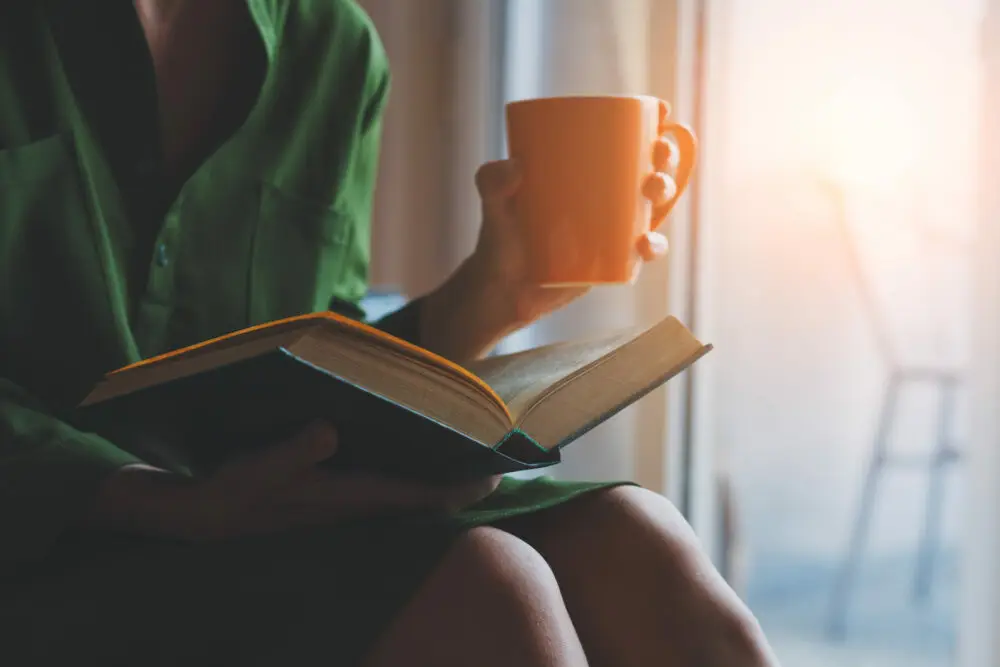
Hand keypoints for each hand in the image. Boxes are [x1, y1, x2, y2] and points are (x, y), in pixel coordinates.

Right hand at [83, 422, 501, 540]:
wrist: (200, 516)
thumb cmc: (229, 492)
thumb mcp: (255, 470)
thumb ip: (292, 452)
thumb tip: (329, 428)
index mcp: (346, 496)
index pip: (417, 494)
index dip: (459, 487)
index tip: (497, 474)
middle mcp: (355, 501)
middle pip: (423, 494)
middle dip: (460, 479)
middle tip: (497, 452)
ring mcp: (345, 499)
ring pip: (406, 489)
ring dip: (437, 471)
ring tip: (467, 444)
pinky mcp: (331, 491)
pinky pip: (385, 481)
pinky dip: (408, 466)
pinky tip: (413, 441)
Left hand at [468, 136, 678, 327]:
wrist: (502, 290)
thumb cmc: (500, 238)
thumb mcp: (492, 203)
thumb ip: (491, 180)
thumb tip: (516, 167)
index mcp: (584, 172)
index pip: (622, 141)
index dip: (648, 123)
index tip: (661, 109)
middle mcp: (605, 196)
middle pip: (647, 168)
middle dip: (664, 157)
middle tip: (657, 156)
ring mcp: (613, 229)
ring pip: (652, 206)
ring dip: (664, 194)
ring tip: (653, 192)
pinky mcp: (614, 261)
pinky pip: (643, 251)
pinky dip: (654, 246)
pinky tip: (647, 242)